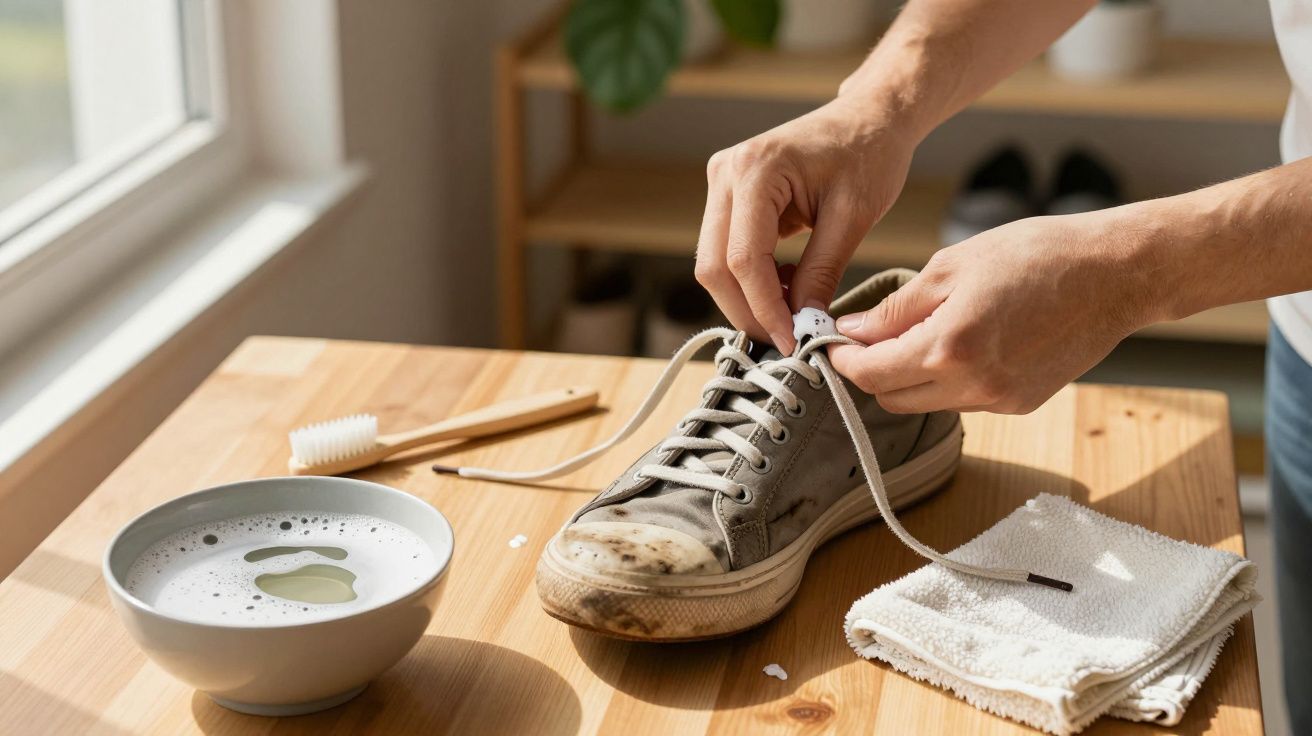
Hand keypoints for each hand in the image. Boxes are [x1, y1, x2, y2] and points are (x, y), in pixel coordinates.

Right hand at [695, 98, 917, 352]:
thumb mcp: (854, 217)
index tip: (791, 342)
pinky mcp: (727, 195)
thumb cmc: (868, 154)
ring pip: (714, 263)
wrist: (868, 118)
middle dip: (748, 311)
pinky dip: (750, 279)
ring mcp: (721, 182)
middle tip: (786, 340)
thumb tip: (803, 325)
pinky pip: (726, 250)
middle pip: (714, 266)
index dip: (763, 308)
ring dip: (747, 298)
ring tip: (792, 311)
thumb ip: (822, 272)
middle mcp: (726, 173)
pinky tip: (785, 285)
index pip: (743, 259)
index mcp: (756, 170)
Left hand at [828, 211, 1155, 413]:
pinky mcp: (1020, 404)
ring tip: (920, 332)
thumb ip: (896, 308)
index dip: (842, 361)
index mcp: (949, 347)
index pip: (870, 374)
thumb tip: (851, 332)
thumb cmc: (1037, 254)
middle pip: (891, 398)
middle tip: (871, 335)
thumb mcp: (952, 266)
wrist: (1115, 274)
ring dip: (909, 377)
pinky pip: (961, 400)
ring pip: (925, 403)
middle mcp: (973, 385)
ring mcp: (999, 401)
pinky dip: (947, 379)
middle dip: (872, 370)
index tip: (834, 343)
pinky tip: (963, 342)